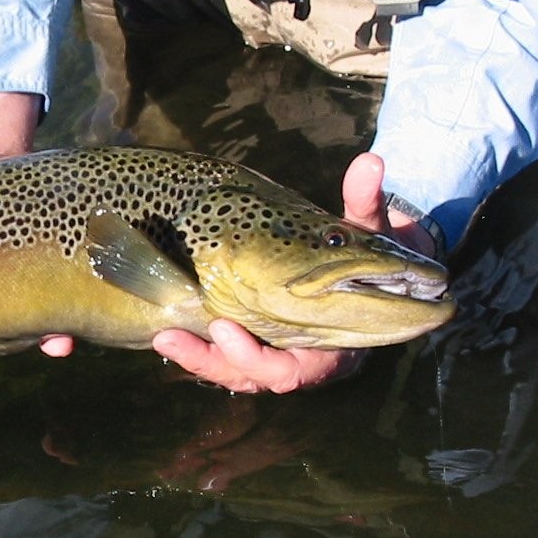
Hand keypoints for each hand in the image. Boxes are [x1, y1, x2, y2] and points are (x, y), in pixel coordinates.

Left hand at [151, 152, 436, 394]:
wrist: (375, 275)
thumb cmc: (369, 256)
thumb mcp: (369, 231)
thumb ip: (366, 202)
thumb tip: (370, 161)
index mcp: (330, 350)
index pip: (290, 371)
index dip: (255, 356)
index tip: (224, 327)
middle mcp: (299, 359)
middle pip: (248, 376)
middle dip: (209, 360)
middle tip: (170, 337)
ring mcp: (273, 353)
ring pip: (230, 371)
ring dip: (195, 356)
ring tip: (162, 336)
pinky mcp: (254, 343)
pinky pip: (223, 357)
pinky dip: (197, 348)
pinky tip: (165, 330)